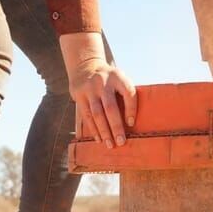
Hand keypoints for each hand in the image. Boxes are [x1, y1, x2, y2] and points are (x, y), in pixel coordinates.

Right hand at [61, 33, 136, 147]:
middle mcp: (103, 82)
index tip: (132, 124)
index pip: (128, 93)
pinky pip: (87, 115)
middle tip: (121, 142)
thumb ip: (126, 94)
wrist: (86, 66)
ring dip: (104, 131)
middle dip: (116, 127)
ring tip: (110, 144)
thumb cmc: (109, 79)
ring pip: (97, 114)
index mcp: (117, 76)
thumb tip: (133, 122)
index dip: (131, 109)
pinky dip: (93, 129)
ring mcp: (89, 89)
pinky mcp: (79, 95)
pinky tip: (99, 138)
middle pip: (111, 107)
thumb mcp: (119, 78)